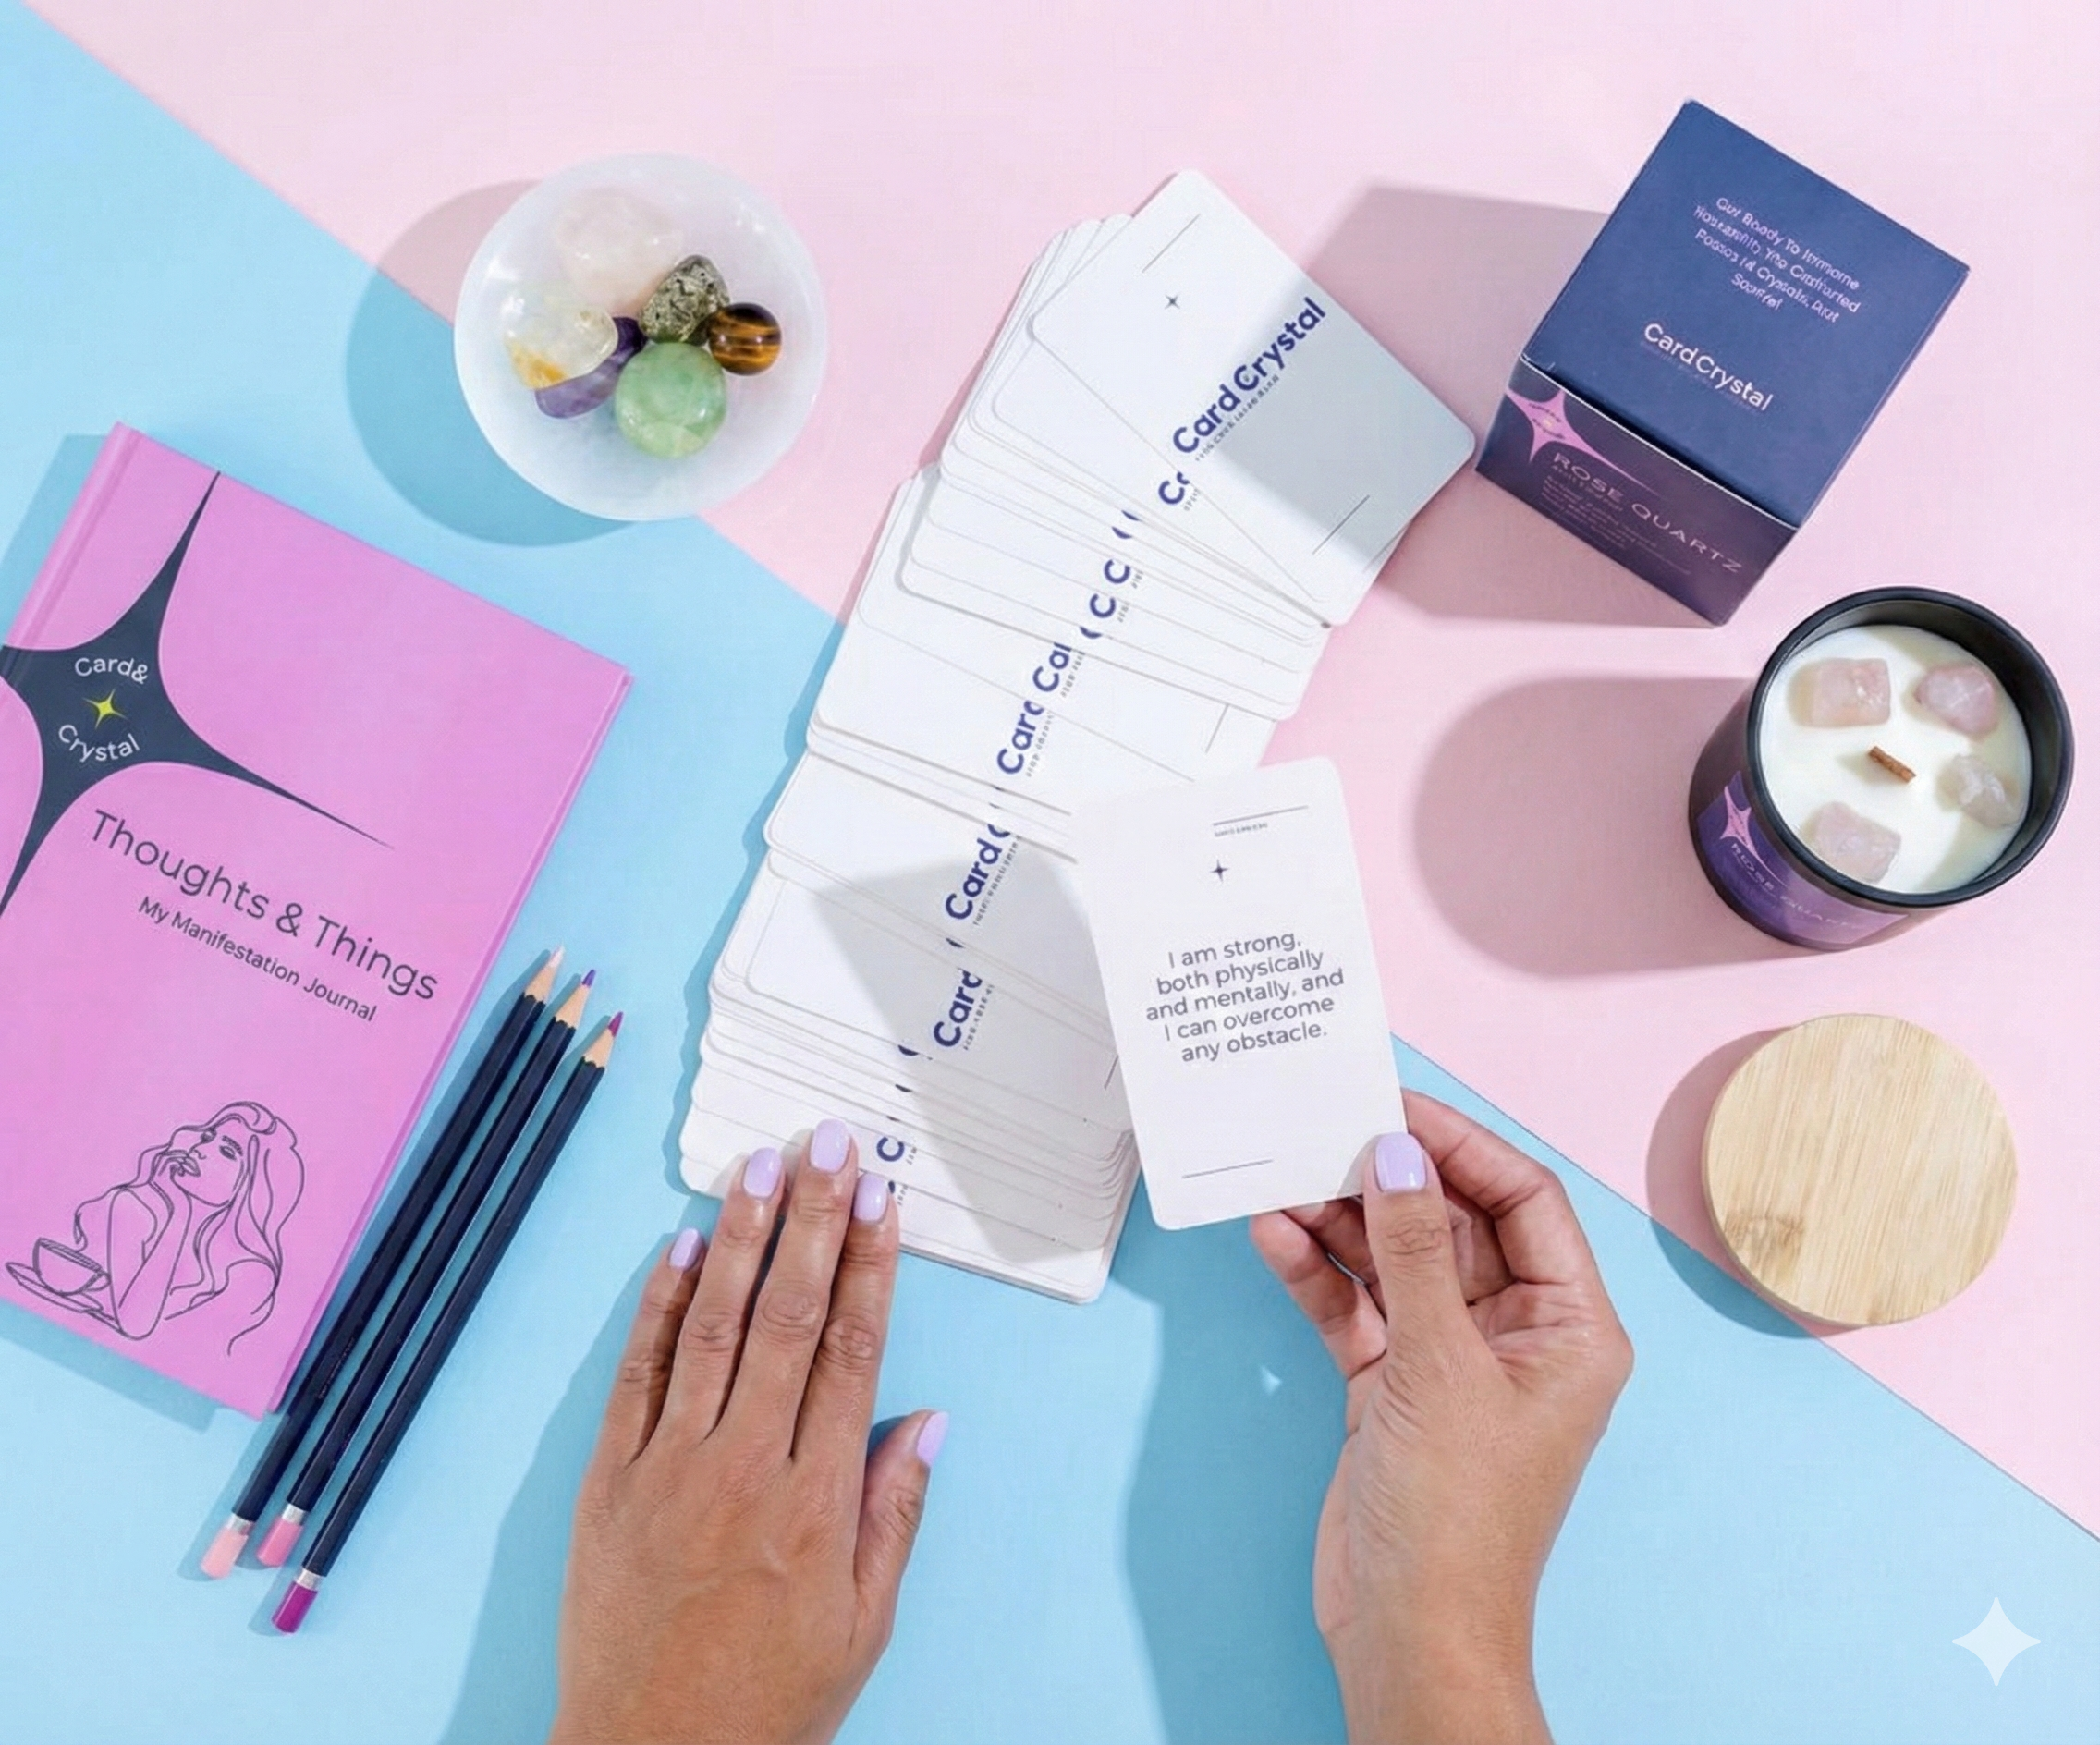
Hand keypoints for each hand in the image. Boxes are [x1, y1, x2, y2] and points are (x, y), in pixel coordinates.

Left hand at [549, 1122, 944, 1744]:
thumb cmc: (767, 1701)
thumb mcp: (862, 1625)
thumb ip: (893, 1516)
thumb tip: (926, 1421)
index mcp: (816, 1502)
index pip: (852, 1352)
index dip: (870, 1266)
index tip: (882, 1201)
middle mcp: (744, 1467)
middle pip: (789, 1317)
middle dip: (815, 1220)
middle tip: (831, 1142)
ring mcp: (669, 1468)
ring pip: (714, 1328)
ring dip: (743, 1239)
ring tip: (763, 1164)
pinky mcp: (608, 1481)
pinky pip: (636, 1377)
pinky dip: (661, 1308)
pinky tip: (683, 1247)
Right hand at [1252, 1092, 1632, 1744]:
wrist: (1409, 1632)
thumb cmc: (1457, 1515)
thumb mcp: (1438, 1366)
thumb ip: (1410, 1252)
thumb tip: (1396, 1151)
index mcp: (1569, 1327)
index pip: (1524, 1201)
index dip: (1461, 1146)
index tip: (1394, 1104)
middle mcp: (1516, 1335)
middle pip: (1452, 1225)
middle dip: (1389, 1179)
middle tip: (1323, 1129)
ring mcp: (1450, 1362)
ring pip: (1395, 1264)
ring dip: (1342, 1223)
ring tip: (1283, 1176)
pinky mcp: (1393, 1389)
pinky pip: (1357, 1310)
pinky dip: (1319, 1275)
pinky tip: (1276, 1237)